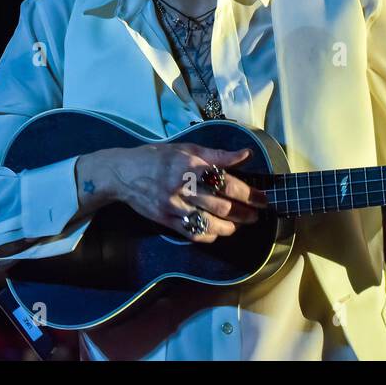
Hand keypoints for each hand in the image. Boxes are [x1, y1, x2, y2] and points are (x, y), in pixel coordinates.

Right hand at [91, 143, 268, 242]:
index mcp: (189, 165)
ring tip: (239, 224)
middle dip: (244, 212)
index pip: (225, 182)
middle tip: (256, 214)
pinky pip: (192, 233)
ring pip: (209, 223)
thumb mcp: (186, 149)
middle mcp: (182, 186)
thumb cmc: (157, 157)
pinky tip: (217, 232)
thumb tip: (245, 155)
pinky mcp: (165, 220)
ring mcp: (173, 206)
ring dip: (230, 227)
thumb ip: (217, 154)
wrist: (123, 174)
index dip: (247, 192)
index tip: (262, 199)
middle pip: (221, 205)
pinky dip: (209, 235)